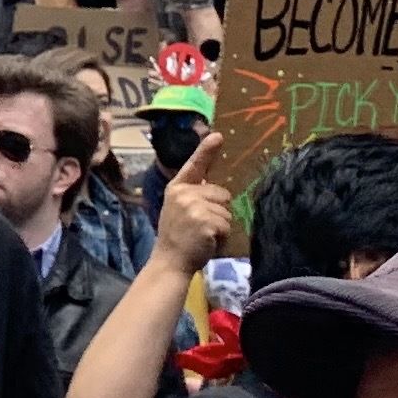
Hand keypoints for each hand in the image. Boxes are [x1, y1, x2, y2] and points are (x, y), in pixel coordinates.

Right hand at [153, 127, 234, 273]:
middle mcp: (184, 193)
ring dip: (221, 226)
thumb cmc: (177, 237)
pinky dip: (222, 237)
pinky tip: (207, 242)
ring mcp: (194, 207)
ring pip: (227, 211)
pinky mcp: (205, 222)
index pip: (194, 165)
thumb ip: (194, 195)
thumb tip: (213, 185)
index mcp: (177, 188)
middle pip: (222, 194)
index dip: (207, 150)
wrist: (170, 261)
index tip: (217, 135)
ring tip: (203, 235)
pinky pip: (227, 225)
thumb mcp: (180, 209)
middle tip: (201, 227)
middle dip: (219, 211)